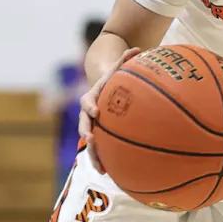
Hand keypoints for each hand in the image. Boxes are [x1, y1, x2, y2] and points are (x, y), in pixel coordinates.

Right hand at [78, 48, 140, 173]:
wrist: (104, 89)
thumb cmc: (114, 79)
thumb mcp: (118, 68)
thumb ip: (125, 59)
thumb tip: (138, 48)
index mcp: (92, 97)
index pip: (87, 101)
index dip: (90, 106)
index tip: (96, 112)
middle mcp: (88, 114)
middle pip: (84, 125)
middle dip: (87, 133)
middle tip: (92, 140)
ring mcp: (92, 126)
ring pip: (90, 142)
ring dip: (93, 155)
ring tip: (101, 168)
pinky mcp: (99, 137)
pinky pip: (100, 150)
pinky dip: (103, 160)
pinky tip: (111, 174)